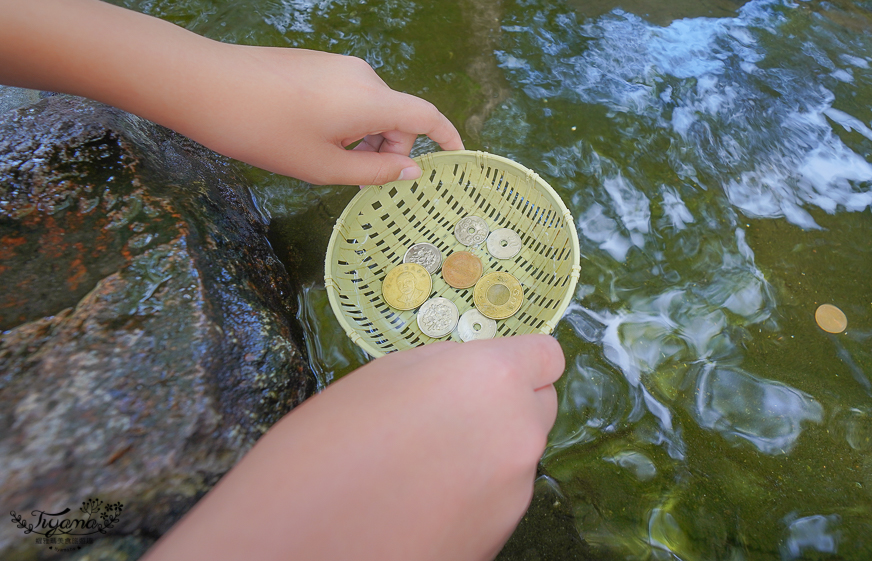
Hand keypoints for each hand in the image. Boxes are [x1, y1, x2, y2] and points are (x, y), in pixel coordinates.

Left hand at [0, 0, 462, 184]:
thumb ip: (375, 170)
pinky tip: (310, 137)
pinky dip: (348, 121)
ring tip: (326, 160)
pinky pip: (350, 95)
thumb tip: (412, 168)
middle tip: (362, 179)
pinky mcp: (316, 62)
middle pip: (397, 114)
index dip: (448, 137)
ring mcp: (338, 65)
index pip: (427, 116)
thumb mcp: (323, 166)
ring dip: (366, 136)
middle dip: (392, 147)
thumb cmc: (267, 133)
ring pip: (372, 106)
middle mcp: (364, 76)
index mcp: (373, 100)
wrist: (206, 84)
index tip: (456, 159)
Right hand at [143, 335, 564, 560]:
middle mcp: (520, 434)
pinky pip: (500, 499)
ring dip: (489, 452)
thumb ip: (447, 372)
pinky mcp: (501, 539)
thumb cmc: (325, 444)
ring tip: (425, 467)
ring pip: (518, 455)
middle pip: (540, 406)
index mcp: (495, 380)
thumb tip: (469, 381)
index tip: (490, 370)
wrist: (297, 546)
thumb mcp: (385, 376)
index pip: (548, 356)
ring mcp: (515, 494)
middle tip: (451, 416)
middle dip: (508, 405)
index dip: (519, 360)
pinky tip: (424, 503)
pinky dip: (475, 495)